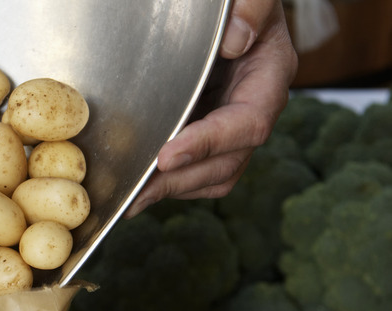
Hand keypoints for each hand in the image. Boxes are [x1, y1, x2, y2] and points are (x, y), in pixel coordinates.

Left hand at [124, 0, 297, 216]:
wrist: (224, 14)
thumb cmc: (235, 4)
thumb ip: (252, 8)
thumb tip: (235, 41)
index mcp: (268, 78)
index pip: (248, 124)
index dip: (209, 144)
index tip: (168, 156)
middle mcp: (253, 110)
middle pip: (228, 163)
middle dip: (182, 181)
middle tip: (138, 193)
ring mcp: (229, 127)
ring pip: (212, 175)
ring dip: (172, 190)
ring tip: (132, 199)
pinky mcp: (205, 134)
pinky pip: (194, 170)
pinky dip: (167, 182)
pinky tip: (137, 184)